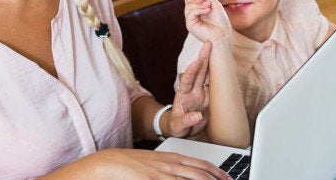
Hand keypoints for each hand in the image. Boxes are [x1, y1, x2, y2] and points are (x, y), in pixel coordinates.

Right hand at [45, 148, 230, 178]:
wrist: (109, 164)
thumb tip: (179, 175)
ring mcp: (163, 174)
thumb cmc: (129, 165)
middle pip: (201, 174)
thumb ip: (168, 169)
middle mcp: (170, 165)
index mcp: (171, 158)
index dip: (216, 172)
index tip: (227, 178)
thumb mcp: (153, 163)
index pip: (200, 164)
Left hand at [167, 42, 211, 137]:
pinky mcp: (209, 97)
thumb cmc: (177, 125)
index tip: (194, 63)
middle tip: (208, 45)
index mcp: (183, 95)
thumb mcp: (178, 126)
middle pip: (198, 72)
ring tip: (215, 48)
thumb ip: (185, 121)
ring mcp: (202, 92)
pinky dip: (220, 75)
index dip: (190, 72)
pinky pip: (215, 84)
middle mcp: (193, 90)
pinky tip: (224, 64)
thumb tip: (196, 116)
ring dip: (211, 62)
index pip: (186, 81)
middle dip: (203, 57)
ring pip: (207, 74)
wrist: (182, 128)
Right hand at [185, 0, 231, 42]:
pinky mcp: (190, 25)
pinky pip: (190, 12)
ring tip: (208, 7)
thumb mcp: (215, 4)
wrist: (222, 33)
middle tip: (206, 1)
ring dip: (199, 4)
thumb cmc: (221, 21)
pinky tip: (207, 11)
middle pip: (187, 1)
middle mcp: (194, 14)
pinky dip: (199, 9)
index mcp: (199, 9)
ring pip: (188, 6)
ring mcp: (191, 19)